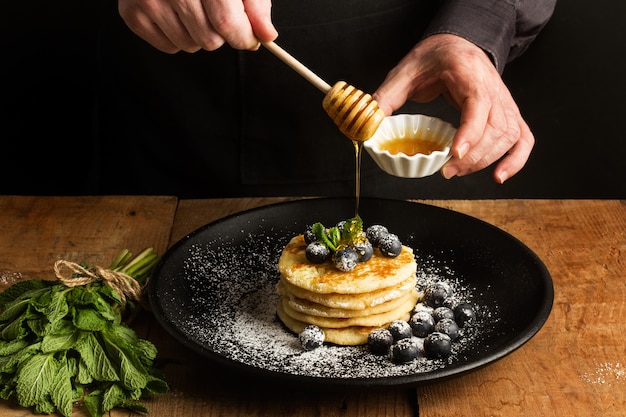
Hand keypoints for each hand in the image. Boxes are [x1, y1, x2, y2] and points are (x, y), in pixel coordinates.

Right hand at [118, 0, 277, 52]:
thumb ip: (255, 4)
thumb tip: (266, 35)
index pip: (227, 25)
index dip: (244, 38)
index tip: (249, 38)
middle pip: (210, 40)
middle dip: (221, 34)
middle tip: (216, 11)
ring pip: (190, 46)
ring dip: (199, 35)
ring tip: (194, 8)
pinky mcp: (131, 12)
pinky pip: (169, 47)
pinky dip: (178, 36)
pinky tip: (176, 13)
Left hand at [373, 34, 533, 183]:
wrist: (457, 43)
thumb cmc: (435, 56)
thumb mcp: (405, 71)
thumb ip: (387, 97)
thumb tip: (370, 123)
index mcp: (468, 73)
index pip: (478, 104)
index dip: (470, 131)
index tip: (455, 152)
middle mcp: (493, 87)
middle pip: (497, 127)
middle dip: (474, 156)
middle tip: (447, 170)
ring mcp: (504, 101)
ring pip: (510, 135)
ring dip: (488, 160)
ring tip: (459, 171)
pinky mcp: (508, 113)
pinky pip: (523, 138)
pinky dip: (516, 160)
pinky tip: (499, 176)